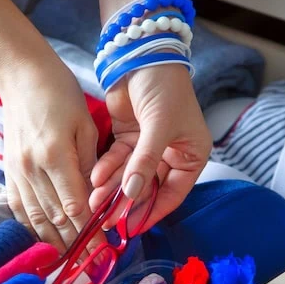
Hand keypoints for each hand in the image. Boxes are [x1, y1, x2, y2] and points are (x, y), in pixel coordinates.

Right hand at [2, 62, 101, 253]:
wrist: (21, 78)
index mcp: (54, 155)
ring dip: (51, 240)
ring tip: (66, 259)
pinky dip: (29, 226)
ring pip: (34, 216)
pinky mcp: (8, 170)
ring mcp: (16, 171)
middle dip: (74, 242)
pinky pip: (18, 206)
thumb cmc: (59, 94)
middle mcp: (31, 168)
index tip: (103, 247)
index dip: (89, 230)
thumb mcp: (84, 125)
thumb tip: (92, 197)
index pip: (74, 205)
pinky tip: (39, 239)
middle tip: (89, 262)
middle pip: (54, 216)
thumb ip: (87, 163)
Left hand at [89, 64, 211, 230]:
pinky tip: (95, 178)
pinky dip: (105, 169)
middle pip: (146, 188)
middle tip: (105, 221)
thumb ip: (145, 161)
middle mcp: (170, 155)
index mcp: (191, 156)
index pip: (172, 194)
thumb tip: (133, 195)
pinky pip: (116, 161)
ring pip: (128, 177)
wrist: (142, 55)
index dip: (151, 212)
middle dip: (125, 203)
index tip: (130, 228)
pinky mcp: (127, 139)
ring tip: (93, 202)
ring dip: (110, 189)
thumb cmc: (165, 88)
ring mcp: (147, 148)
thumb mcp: (159, 125)